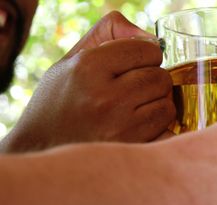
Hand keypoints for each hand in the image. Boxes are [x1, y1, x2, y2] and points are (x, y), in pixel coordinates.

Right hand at [1, 11, 173, 152]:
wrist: (39, 147)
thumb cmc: (59, 101)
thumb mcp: (72, 59)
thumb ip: (109, 35)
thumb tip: (150, 36)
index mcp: (89, 67)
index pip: (148, 50)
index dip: (146, 56)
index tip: (135, 65)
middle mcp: (105, 97)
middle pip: (161, 77)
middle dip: (153, 80)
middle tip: (134, 89)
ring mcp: (119, 126)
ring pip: (167, 104)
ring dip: (157, 104)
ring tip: (134, 108)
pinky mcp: (130, 148)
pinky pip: (166, 130)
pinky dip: (159, 127)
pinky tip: (139, 126)